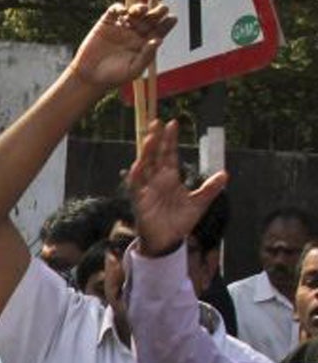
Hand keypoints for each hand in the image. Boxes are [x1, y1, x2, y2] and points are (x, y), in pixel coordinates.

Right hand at [67, 2, 174, 92]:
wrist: (89, 77)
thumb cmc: (114, 77)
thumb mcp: (133, 70)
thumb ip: (146, 56)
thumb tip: (158, 40)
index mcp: (145, 42)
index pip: (160, 30)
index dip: (168, 23)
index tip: (172, 19)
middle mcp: (135, 33)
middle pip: (150, 17)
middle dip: (157, 12)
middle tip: (162, 9)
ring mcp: (121, 27)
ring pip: (134, 11)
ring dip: (140, 7)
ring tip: (141, 10)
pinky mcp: (106, 24)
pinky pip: (114, 11)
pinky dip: (119, 8)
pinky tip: (122, 11)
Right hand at [127, 117, 227, 257]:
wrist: (168, 241)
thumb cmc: (179, 221)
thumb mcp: (199, 204)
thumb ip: (210, 189)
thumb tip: (225, 174)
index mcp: (170, 177)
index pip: (169, 154)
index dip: (170, 140)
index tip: (172, 123)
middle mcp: (157, 180)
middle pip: (155, 155)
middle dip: (156, 139)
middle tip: (156, 122)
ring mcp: (147, 189)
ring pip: (144, 166)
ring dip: (146, 152)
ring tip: (149, 138)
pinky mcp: (140, 200)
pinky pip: (136, 186)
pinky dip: (136, 175)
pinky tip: (138, 164)